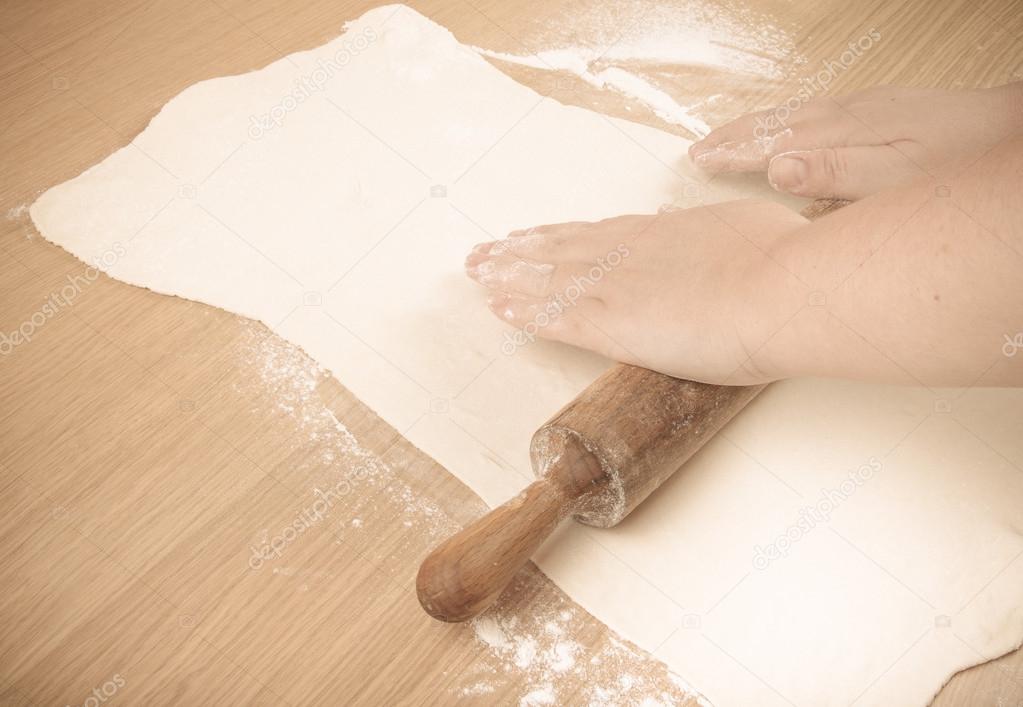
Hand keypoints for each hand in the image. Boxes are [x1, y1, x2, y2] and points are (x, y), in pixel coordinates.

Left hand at [464, 200, 810, 384]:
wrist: (783, 288)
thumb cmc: (781, 259)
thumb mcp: (744, 228)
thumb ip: (716, 236)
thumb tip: (709, 233)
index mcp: (660, 233)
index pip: (596, 233)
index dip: (560, 235)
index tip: (533, 234)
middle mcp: (627, 252)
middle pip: (559, 248)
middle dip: (519, 250)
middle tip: (485, 250)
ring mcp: (615, 285)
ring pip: (546, 277)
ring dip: (507, 275)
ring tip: (477, 271)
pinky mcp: (610, 325)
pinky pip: (552, 316)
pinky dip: (522, 311)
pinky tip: (496, 308)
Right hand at [688, 83, 1021, 199]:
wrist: (1004, 127)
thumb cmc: (954, 162)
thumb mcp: (893, 179)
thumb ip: (833, 174)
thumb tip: (775, 167)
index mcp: (843, 134)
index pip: (771, 143)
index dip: (733, 154)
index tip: (700, 162)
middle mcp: (846, 114)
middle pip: (774, 123)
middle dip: (732, 136)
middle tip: (697, 149)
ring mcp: (860, 106)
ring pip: (790, 114)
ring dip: (752, 125)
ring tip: (724, 136)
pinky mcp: (875, 107)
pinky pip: (810, 111)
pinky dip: (780, 119)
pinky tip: (780, 126)